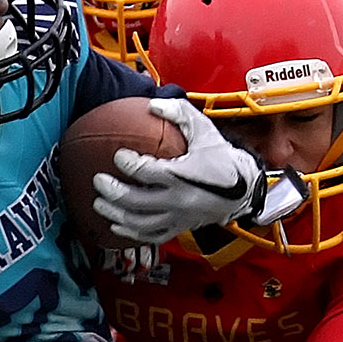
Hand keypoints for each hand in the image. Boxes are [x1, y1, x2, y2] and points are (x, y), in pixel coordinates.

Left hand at [91, 98, 265, 244]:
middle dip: (113, 191)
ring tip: (99, 203)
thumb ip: (179, 113)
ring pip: (141, 223)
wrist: (244, 189)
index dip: (128, 163)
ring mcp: (179, 218)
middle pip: (137, 201)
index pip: (147, 172)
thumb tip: (152, 105)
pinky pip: (152, 236)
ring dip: (116, 215)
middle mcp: (179, 200)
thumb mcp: (204, 130)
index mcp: (183, 176)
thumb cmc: (222, 158)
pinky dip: (132, 233)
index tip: (118, 155)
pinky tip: (116, 225)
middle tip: (98, 180)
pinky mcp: (180, 227)